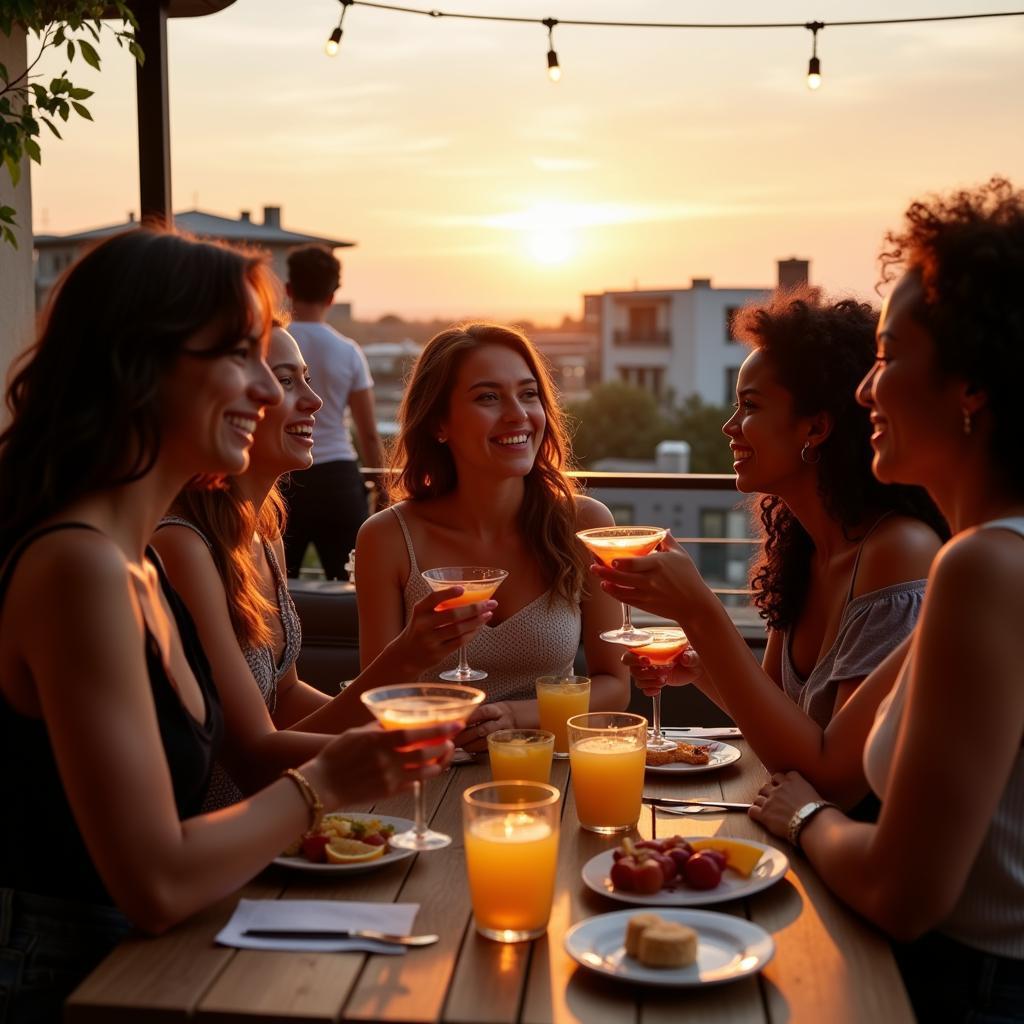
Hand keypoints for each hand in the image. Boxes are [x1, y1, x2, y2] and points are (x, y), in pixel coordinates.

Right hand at [316, 721, 458, 806]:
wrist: (322, 785)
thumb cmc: (335, 756)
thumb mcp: (356, 733)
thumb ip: (378, 728)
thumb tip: (392, 723)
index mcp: (380, 741)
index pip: (416, 734)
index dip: (439, 729)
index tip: (456, 724)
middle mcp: (388, 761)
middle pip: (426, 754)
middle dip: (444, 746)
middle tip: (450, 740)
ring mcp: (389, 779)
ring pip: (424, 772)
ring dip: (438, 764)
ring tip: (442, 756)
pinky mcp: (388, 793)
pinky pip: (413, 785)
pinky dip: (421, 778)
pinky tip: (423, 771)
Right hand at [392, 586, 496, 675]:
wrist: (406, 656)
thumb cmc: (420, 630)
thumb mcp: (422, 615)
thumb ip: (438, 606)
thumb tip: (469, 595)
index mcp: (419, 611)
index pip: (433, 598)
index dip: (448, 593)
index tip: (463, 588)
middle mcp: (423, 625)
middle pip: (453, 615)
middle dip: (475, 608)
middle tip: (489, 603)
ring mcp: (430, 641)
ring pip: (459, 629)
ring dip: (477, 621)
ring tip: (488, 614)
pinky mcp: (438, 654)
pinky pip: (459, 642)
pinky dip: (472, 633)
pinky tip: (478, 627)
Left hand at [455, 701, 516, 752]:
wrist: (513, 718)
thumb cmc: (493, 713)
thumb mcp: (488, 707)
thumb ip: (474, 713)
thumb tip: (451, 719)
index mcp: (496, 710)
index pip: (483, 713)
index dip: (470, 718)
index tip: (457, 723)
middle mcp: (501, 722)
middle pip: (484, 729)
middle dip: (466, 736)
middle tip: (452, 739)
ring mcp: (503, 735)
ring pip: (486, 742)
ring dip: (469, 745)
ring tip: (457, 746)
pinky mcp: (502, 746)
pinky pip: (488, 750)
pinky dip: (476, 751)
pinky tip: (467, 750)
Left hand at [590, 534, 714, 623]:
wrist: (695, 605)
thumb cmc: (689, 577)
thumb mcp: (681, 556)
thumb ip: (668, 542)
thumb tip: (663, 530)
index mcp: (658, 564)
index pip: (635, 564)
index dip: (621, 563)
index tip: (611, 559)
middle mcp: (651, 580)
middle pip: (622, 577)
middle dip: (605, 571)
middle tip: (592, 566)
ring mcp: (647, 594)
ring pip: (621, 589)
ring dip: (607, 582)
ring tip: (597, 575)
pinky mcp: (645, 605)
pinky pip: (625, 599)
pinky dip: (615, 593)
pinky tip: (607, 587)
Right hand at [623, 646, 702, 695]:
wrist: (695, 669)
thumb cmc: (692, 655)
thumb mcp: (694, 653)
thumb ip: (690, 655)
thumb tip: (686, 657)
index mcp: (653, 643)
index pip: (633, 645)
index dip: (634, 653)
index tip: (647, 660)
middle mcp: (647, 655)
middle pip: (628, 662)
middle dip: (640, 670)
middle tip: (658, 673)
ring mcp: (648, 668)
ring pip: (636, 676)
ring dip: (649, 681)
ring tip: (664, 680)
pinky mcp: (651, 680)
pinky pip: (643, 687)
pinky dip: (649, 690)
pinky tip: (659, 689)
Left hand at [749, 770, 822, 839]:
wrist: (813, 823)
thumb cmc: (819, 812)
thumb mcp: (814, 794)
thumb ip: (804, 790)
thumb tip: (805, 796)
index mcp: (793, 781)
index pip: (781, 775)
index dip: (780, 782)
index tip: (782, 787)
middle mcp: (779, 788)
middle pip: (767, 784)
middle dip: (768, 791)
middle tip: (772, 799)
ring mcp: (770, 800)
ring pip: (758, 796)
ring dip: (761, 801)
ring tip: (765, 808)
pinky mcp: (765, 813)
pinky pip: (752, 810)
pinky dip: (754, 812)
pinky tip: (758, 816)